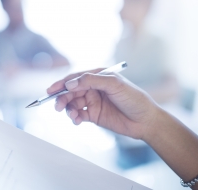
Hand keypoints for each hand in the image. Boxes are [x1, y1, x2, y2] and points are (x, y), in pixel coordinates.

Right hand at [47, 69, 161, 139]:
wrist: (146, 121)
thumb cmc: (134, 98)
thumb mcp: (114, 84)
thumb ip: (90, 81)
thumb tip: (70, 83)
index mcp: (98, 76)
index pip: (76, 78)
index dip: (62, 83)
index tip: (52, 90)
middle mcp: (93, 88)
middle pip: (71, 91)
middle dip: (62, 98)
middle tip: (58, 106)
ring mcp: (93, 102)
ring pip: (73, 104)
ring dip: (68, 109)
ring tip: (72, 115)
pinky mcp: (94, 115)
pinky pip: (78, 115)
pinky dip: (74, 117)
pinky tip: (77, 120)